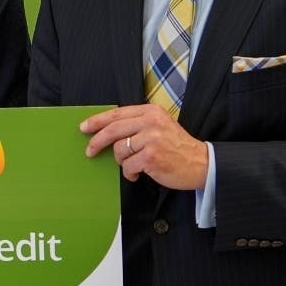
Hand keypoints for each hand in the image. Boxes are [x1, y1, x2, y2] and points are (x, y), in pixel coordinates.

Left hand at [80, 104, 207, 189]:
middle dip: (97, 142)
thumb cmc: (177, 147)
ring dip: (122, 162)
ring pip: (119, 150)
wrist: (201, 163)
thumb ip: (137, 123)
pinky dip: (130, 173)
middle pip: (112, 130)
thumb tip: (106, 130)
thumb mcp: (159, 125)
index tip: (84, 127)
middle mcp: (151, 122)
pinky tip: (139, 173)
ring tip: (134, 164)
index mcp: (151, 111)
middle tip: (89, 151)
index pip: (117, 114)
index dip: (97, 121)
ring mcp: (151, 139)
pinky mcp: (151, 157)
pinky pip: (127, 166)